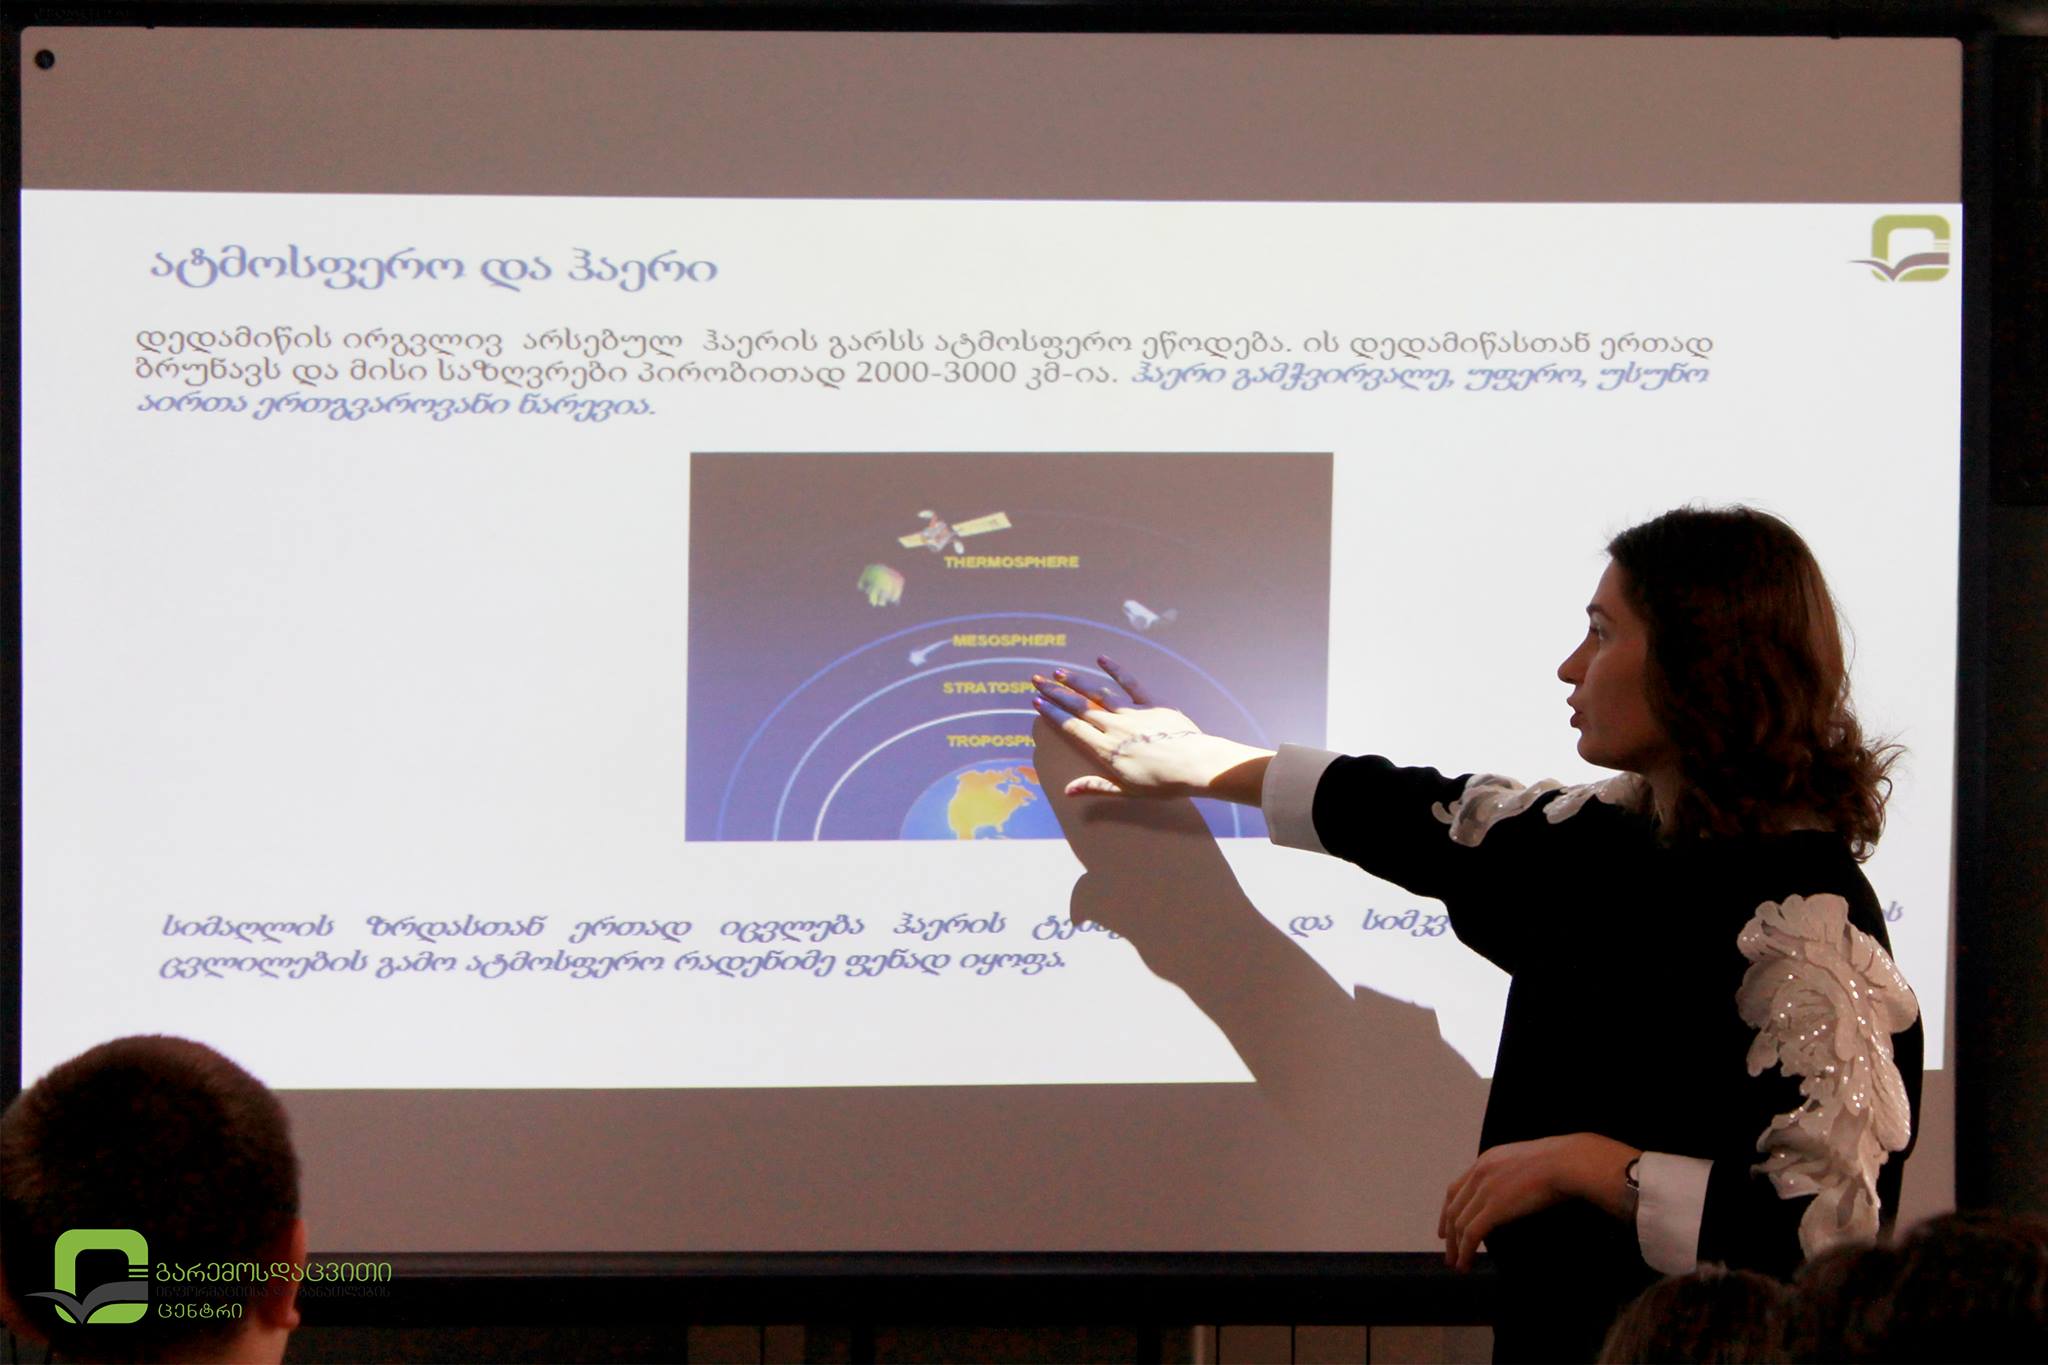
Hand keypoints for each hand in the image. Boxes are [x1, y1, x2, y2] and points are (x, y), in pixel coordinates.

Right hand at [1030, 657, 1271, 800]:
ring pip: (1099, 693)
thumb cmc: (1162, 783)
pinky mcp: (1152, 704)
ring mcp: (1132, 713)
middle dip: (1057, 693)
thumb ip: (1096, 786)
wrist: (1194, 765)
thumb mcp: (1126, 791)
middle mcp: (1114, 727)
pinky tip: (1101, 658)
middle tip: (1037, 680)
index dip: (1053, 714)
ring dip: (1078, 681)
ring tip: (1060, 672)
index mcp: (1106, 750)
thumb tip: (1068, 791)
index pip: (1072, 728)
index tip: (1037, 702)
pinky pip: (1130, 683)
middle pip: (1080, 707)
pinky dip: (1115, 670)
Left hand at [1438, 1133, 1639, 1270]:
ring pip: (1459, 1223)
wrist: (1566, 1161)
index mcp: (1486, 1161)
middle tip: (1450, 1252)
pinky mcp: (1494, 1207)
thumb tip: (1514, 1195)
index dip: (1448, 1210)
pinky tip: (1466, 1264)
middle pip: (1453, 1208)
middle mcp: (1479, 1173)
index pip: (1456, 1188)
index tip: (1446, 1228)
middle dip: (1449, 1233)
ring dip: (1456, 1247)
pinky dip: (1466, 1251)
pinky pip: (1471, 1233)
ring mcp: (1485, 1190)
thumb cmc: (1559, 1163)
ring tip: (1458, 1264)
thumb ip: (1513, 1176)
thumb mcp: (1526, 1163)